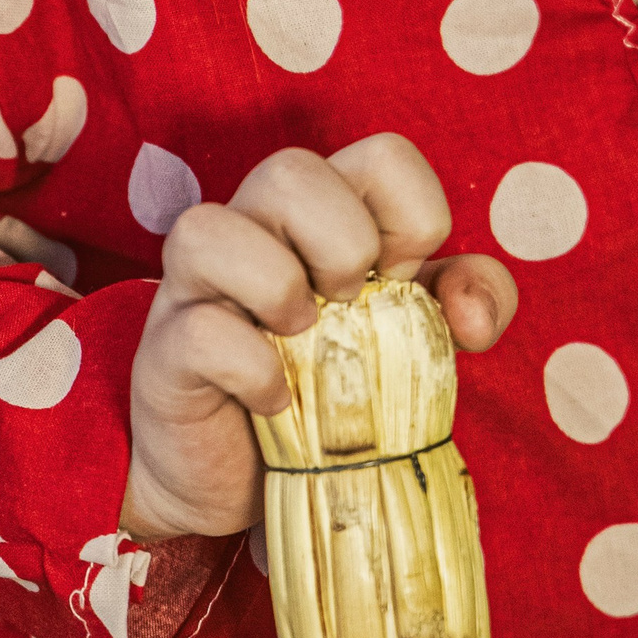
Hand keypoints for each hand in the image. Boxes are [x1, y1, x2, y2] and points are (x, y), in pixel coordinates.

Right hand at [119, 133, 516, 541]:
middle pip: (289, 170)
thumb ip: (471, 300)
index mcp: (321, 207)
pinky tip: (277, 399)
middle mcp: (252, 226)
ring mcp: (197, 285)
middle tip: (350, 305)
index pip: (382, 156)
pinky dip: (252, 368)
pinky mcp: (164, 352)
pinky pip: (198, 332)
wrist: (243, 481)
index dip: (413, 216)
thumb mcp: (419, 331)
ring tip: (303, 338)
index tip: (404, 280)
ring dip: (279, 288)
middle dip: (343, 244)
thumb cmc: (334, 383)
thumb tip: (472, 313)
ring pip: (211, 227)